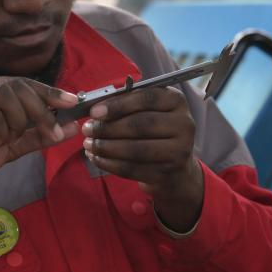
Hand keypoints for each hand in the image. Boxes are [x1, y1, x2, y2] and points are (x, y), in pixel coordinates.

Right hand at [0, 77, 80, 224]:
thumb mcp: (7, 146)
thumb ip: (35, 135)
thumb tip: (71, 126)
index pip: (16, 81)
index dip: (46, 90)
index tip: (72, 101)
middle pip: (13, 85)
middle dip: (40, 109)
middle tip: (52, 131)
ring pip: (4, 97)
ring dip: (18, 123)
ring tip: (7, 141)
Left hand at [81, 86, 203, 232]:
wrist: (175, 166)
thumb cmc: (153, 130)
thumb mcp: (146, 110)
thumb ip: (125, 104)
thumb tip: (95, 108)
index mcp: (176, 101)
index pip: (147, 98)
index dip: (118, 105)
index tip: (94, 112)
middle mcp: (184, 124)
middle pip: (140, 125)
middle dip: (108, 128)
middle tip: (87, 129)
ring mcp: (179, 151)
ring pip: (135, 149)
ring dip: (106, 147)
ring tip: (89, 144)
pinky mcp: (168, 173)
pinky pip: (132, 169)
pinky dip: (110, 164)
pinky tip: (96, 158)